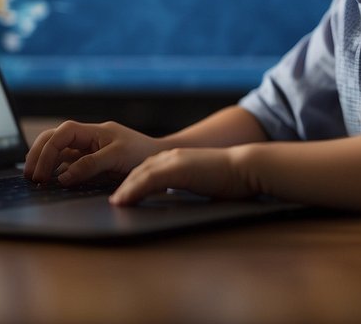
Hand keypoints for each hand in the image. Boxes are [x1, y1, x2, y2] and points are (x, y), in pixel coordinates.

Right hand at [23, 121, 161, 184]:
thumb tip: (62, 178)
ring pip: (58, 150)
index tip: (42, 173)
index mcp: (94, 131)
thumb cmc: (143, 155)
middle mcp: (88, 138)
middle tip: (30, 176)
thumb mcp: (117, 158)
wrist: (162, 161)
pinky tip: (50, 181)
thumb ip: (90, 166)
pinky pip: (67, 163)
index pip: (62, 134)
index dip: (48, 150)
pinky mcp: (90, 161)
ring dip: (44, 162)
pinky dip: (55, 170)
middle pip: (53, 138)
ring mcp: (88, 149)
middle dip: (38, 154)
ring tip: (34, 179)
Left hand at [109, 146, 258, 205]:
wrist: (247, 168)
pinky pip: (148, 180)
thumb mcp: (204, 182)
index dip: (134, 182)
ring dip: (124, 189)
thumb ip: (189, 187)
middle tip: (113, 200)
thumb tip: (181, 200)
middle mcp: (172, 157)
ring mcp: (174, 161)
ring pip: (140, 174)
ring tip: (114, 204)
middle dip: (124, 184)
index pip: (149, 170)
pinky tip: (122, 201)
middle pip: (139, 170)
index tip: (123, 195)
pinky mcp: (178, 169)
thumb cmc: (231, 179)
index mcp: (179, 159)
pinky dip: (133, 190)